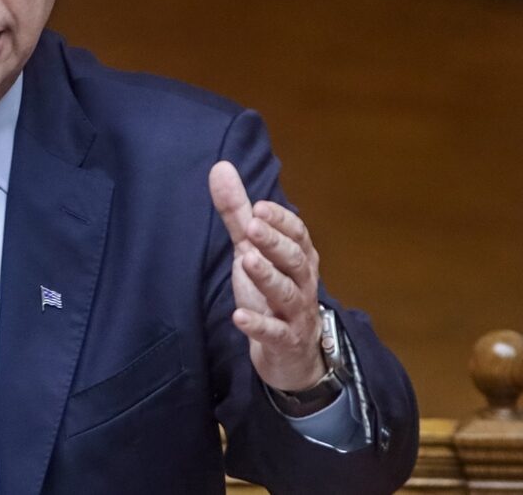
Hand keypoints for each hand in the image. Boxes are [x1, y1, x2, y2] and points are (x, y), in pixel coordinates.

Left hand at [209, 161, 324, 391]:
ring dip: (268, 277)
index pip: (298, 235)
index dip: (281, 221)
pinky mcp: (285, 343)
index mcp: (299, 258)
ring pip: (287, 294)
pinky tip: (240, 316)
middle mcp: (303, 284)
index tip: (259, 207)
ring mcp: (296, 315)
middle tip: (252, 226)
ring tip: (247, 260)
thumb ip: (237, 213)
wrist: (292, 356)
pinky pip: (275, 334)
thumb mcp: (252, 251)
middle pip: (295, 260)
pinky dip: (259, 325)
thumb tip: (220, 166)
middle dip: (275, 242)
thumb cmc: (272, 295)